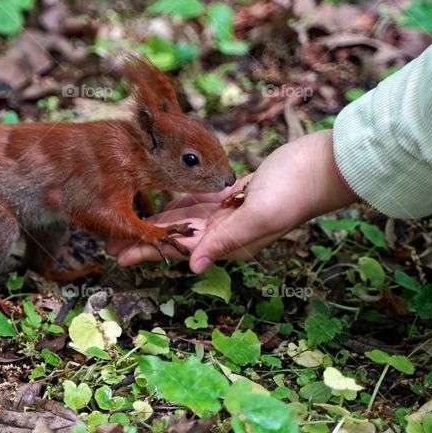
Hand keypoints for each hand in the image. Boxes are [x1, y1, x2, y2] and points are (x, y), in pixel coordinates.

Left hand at [106, 130, 359, 272]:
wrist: (322, 165)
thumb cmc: (295, 189)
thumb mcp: (259, 215)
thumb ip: (226, 241)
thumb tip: (193, 268)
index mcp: (232, 242)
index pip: (180, 249)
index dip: (148, 250)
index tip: (119, 253)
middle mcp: (227, 233)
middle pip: (175, 238)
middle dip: (143, 239)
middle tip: (109, 240)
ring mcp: (230, 214)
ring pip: (183, 222)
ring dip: (155, 223)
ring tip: (126, 224)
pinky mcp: (233, 195)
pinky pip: (198, 203)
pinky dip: (177, 205)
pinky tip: (158, 205)